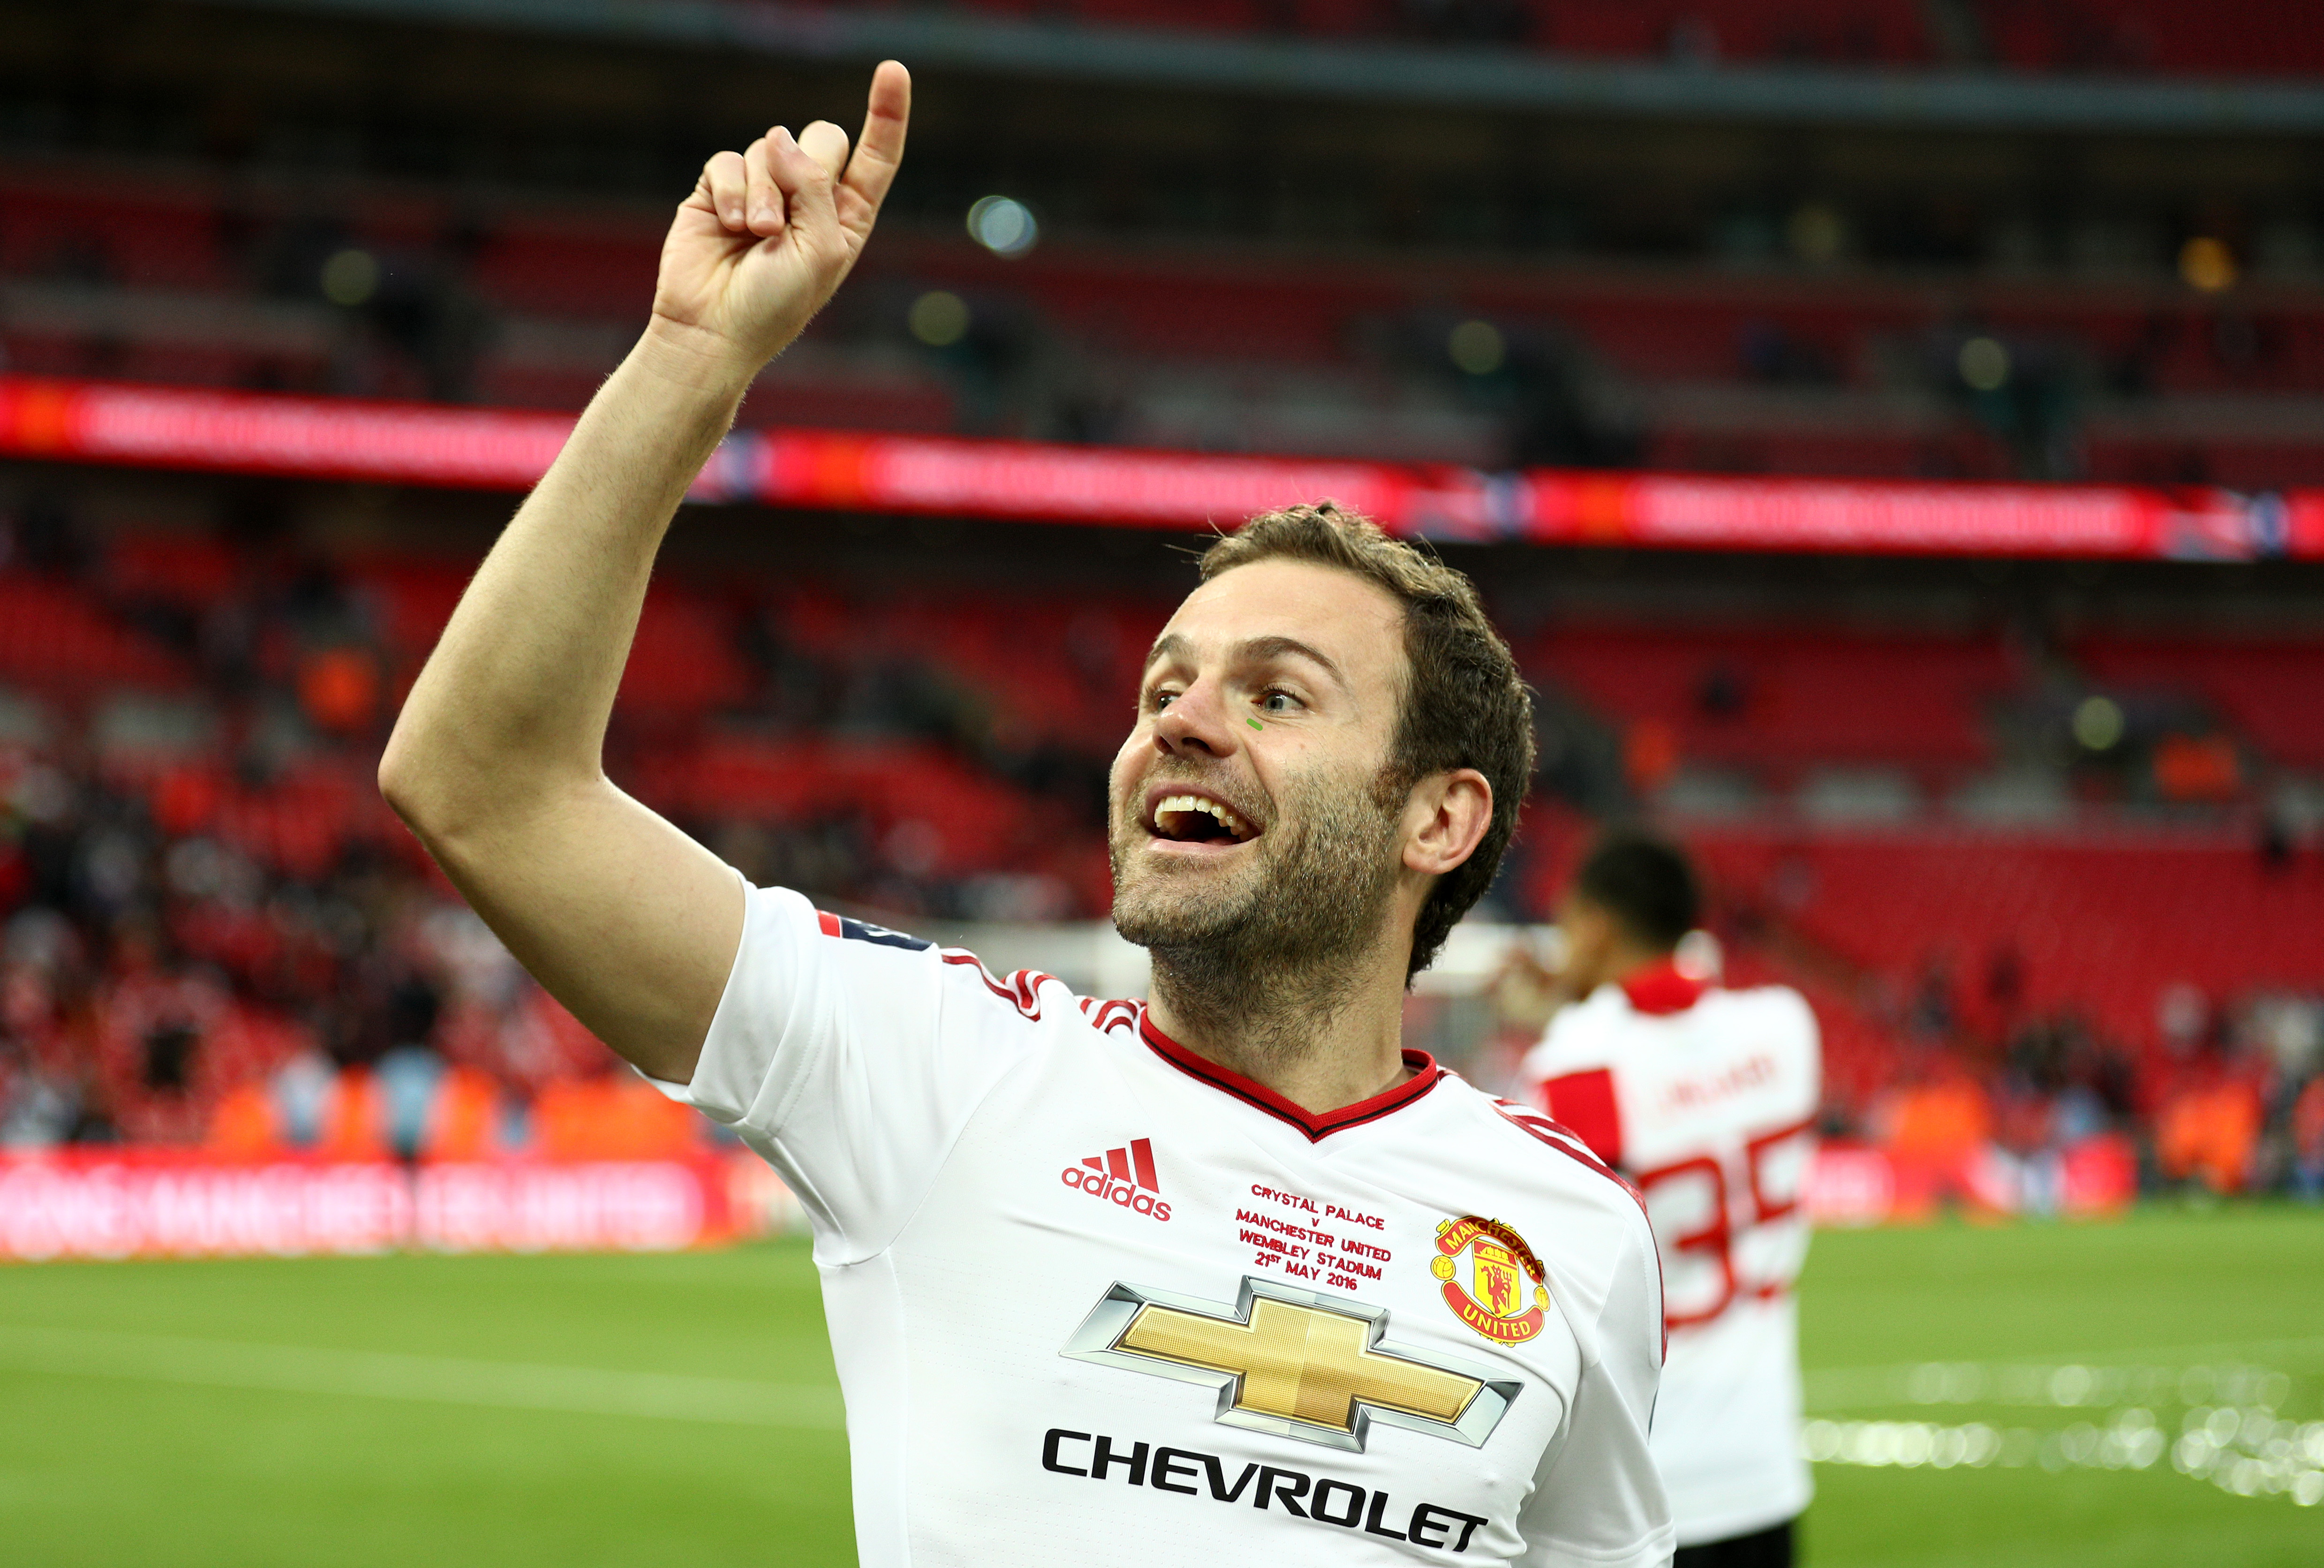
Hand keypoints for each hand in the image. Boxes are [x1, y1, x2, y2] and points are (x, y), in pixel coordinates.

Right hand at [646, 60, 909, 388]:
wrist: (714, 330)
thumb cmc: (778, 303)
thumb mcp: (821, 249)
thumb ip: (815, 186)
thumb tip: (780, 138)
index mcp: (847, 216)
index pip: (875, 157)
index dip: (886, 114)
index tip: (894, 69)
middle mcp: (808, 198)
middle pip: (822, 137)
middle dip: (807, 168)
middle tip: (784, 220)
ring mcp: (763, 189)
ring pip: (771, 147)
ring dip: (764, 194)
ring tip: (755, 237)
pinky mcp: (719, 188)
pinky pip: (729, 159)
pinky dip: (732, 190)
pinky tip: (730, 225)